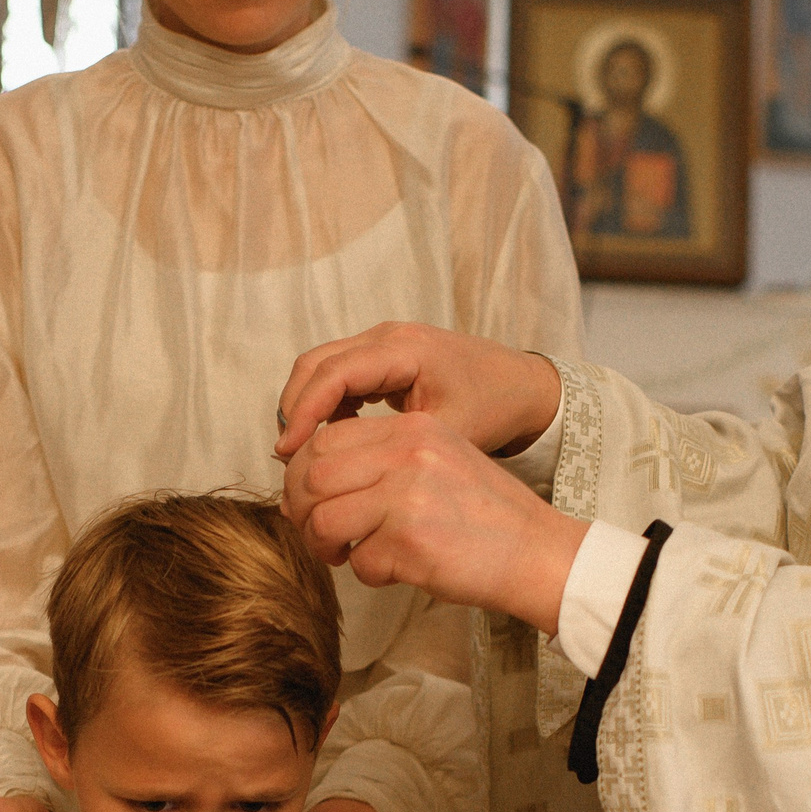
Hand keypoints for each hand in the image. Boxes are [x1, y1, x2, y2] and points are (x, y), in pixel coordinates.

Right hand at [273, 323, 561, 460]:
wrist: (524, 387)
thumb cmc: (493, 407)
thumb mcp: (447, 434)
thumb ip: (394, 448)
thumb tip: (341, 474)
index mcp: (404, 349)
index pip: (334, 372)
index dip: (304, 410)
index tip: (288, 450)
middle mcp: (388, 337)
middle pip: (316, 362)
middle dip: (294, 406)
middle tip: (286, 456)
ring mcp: (385, 344)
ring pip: (323, 367)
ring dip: (306, 405)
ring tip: (301, 453)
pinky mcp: (385, 358)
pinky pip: (341, 375)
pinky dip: (326, 404)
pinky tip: (330, 441)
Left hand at [283, 412, 587, 636]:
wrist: (537, 551)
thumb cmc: (484, 514)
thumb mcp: (438, 459)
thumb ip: (382, 457)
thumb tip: (310, 479)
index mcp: (412, 427)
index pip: (326, 438)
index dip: (301, 474)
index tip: (307, 500)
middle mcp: (407, 454)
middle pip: (313, 476)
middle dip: (301, 511)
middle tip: (315, 534)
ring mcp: (407, 497)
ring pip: (323, 519)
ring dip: (323, 546)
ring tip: (343, 555)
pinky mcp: (411, 542)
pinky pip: (358, 561)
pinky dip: (366, 573)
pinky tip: (391, 571)